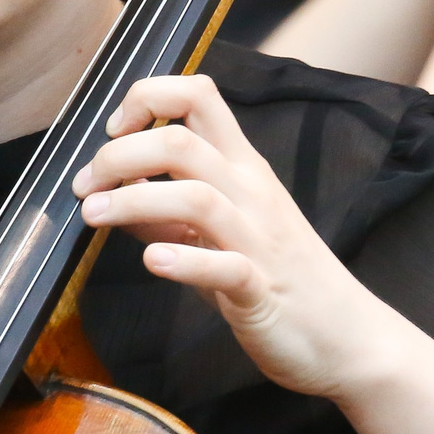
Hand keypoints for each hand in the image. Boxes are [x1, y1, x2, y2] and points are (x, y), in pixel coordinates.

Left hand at [74, 74, 413, 398]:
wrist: (347, 337)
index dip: (146, 99)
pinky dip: (183, 261)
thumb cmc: (280, 280)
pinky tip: (153, 261)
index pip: (198, 96)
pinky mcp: (261, 290)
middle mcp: (251, 193)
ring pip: (195, 197)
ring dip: (134, 200)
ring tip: (94, 215)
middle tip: (87, 187)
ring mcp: (259, 240)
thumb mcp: (219, 235)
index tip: (114, 132)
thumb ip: (166, 213)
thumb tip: (110, 194)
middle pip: (181, 142)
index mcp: (242, 168)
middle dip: (119, 155)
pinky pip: (223, 267)